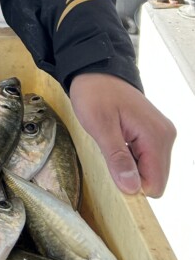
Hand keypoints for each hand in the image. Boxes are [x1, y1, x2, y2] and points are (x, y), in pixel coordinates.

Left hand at [69, 72, 175, 196]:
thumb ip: (117, 158)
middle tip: (109, 151)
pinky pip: (147, 157)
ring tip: (113, 142)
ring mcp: (162, 134)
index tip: (112, 168)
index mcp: (156, 136)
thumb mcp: (100, 125)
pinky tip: (118, 139)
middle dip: (131, 174)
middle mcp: (166, 136)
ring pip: (150, 169)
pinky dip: (131, 156)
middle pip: (154, 178)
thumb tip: (132, 188)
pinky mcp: (155, 133)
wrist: (96, 71)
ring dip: (130, 164)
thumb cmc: (95, 93)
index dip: (132, 185)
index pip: (155, 184)